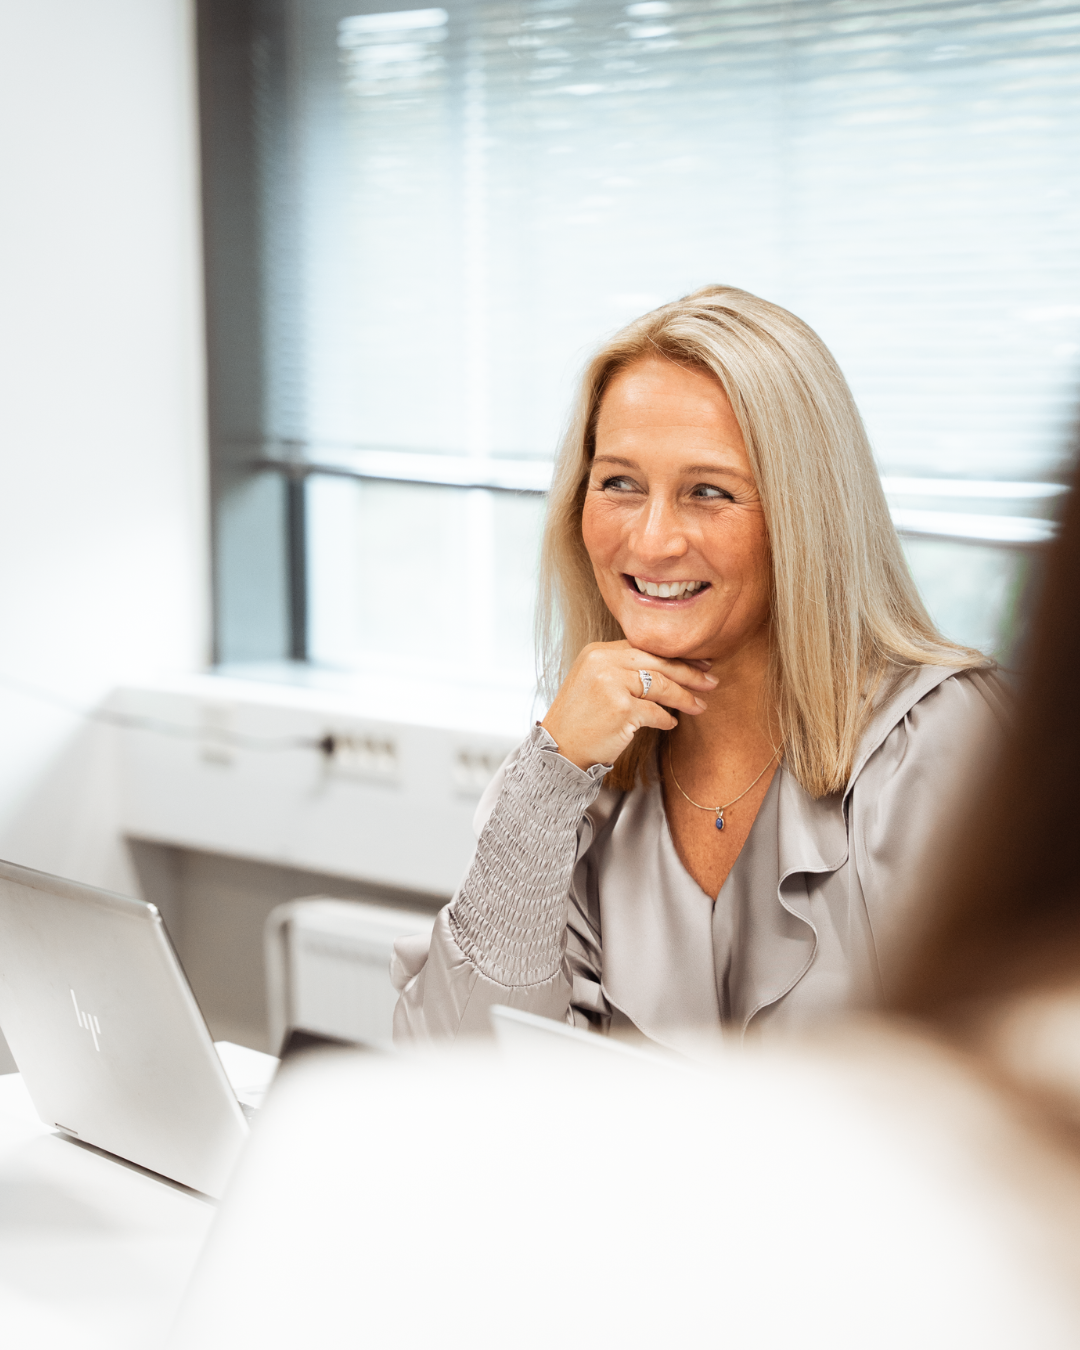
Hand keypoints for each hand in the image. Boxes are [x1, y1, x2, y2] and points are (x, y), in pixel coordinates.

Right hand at [541, 640, 717, 770]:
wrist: (558, 749)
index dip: (675, 656)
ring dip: (685, 698)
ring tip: (701, 706)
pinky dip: (666, 719)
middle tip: (711, 681)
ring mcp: (611, 684)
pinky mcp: (621, 709)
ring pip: (662, 686)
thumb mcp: (595, 681)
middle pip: (658, 663)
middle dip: (689, 674)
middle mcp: (603, 662)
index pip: (645, 648)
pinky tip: (671, 723)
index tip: (698, 664)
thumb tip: (668, 668)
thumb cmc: (580, 719)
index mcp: (598, 651)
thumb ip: (623, 669)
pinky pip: (656, 712)